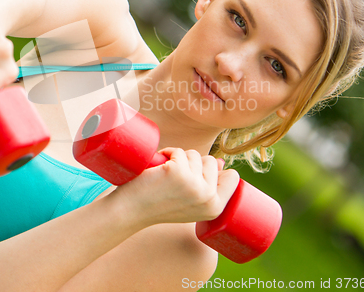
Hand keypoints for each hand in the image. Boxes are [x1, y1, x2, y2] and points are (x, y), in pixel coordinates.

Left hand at [113, 148, 239, 226]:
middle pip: (211, 161)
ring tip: (164, 175)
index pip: (233, 177)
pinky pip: (178, 151)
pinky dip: (166, 153)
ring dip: (178, 159)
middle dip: (192, 163)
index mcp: (216, 209)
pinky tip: (157, 169)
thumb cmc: (159, 204)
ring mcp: (195, 185)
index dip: (216, 171)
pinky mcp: (178, 172)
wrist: (130, 211)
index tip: (195, 177)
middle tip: (174, 180)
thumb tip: (220, 162)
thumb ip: (207, 186)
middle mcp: (209, 198)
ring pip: (194, 154)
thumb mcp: (190, 201)